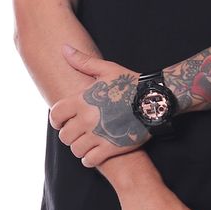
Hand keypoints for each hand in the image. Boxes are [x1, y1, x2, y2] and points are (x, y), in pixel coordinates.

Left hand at [49, 46, 151, 167]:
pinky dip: (89, 159)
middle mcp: (88, 119)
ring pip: (75, 150)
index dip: (56, 119)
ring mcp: (99, 135)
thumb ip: (82, 61)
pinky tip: (94, 153)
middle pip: (64, 136)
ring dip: (79, 147)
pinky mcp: (111, 148)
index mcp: (83, 100)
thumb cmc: (130, 83)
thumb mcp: (106, 69)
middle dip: (69, 134)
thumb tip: (64, 48)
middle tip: (77, 132)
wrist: (154, 100)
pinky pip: (90, 161)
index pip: (55, 115)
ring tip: (86, 142)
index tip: (62, 120)